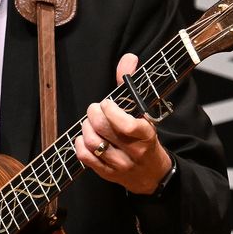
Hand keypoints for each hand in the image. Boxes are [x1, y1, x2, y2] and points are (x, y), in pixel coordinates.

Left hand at [74, 53, 172, 195]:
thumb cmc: (146, 139)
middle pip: (103, 129)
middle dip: (93, 113)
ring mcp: (119, 164)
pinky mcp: (107, 173)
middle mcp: (133, 152)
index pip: (127, 125)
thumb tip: (128, 58)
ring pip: (92, 142)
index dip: (111, 111)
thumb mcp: (145, 113)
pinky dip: (79, 144)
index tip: (107, 103)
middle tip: (95, 109)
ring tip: (90, 122)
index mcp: (146, 135)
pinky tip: (84, 137)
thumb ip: (132, 85)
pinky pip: (85, 158)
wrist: (153, 175)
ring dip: (86, 127)